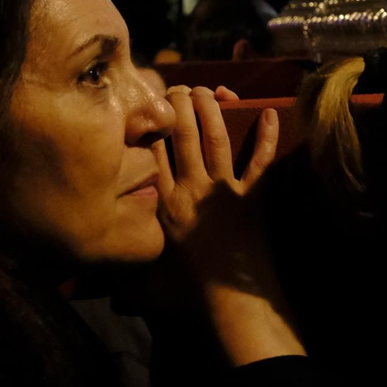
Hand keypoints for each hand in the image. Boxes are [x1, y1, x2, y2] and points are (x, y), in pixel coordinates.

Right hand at [154, 85, 301, 364]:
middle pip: (182, 136)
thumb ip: (135, 260)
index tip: (148, 106)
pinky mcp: (253, 197)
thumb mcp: (153, 272)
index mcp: (166, 204)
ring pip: (215, 139)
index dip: (150, 125)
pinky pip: (260, 160)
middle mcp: (193, 190)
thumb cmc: (192, 289)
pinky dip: (267, 136)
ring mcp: (225, 190)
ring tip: (208, 90)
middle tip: (178, 87)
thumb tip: (118, 256)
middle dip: (179, 106)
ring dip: (211, 110)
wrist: (234, 299)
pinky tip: (268, 112)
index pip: (153, 154)